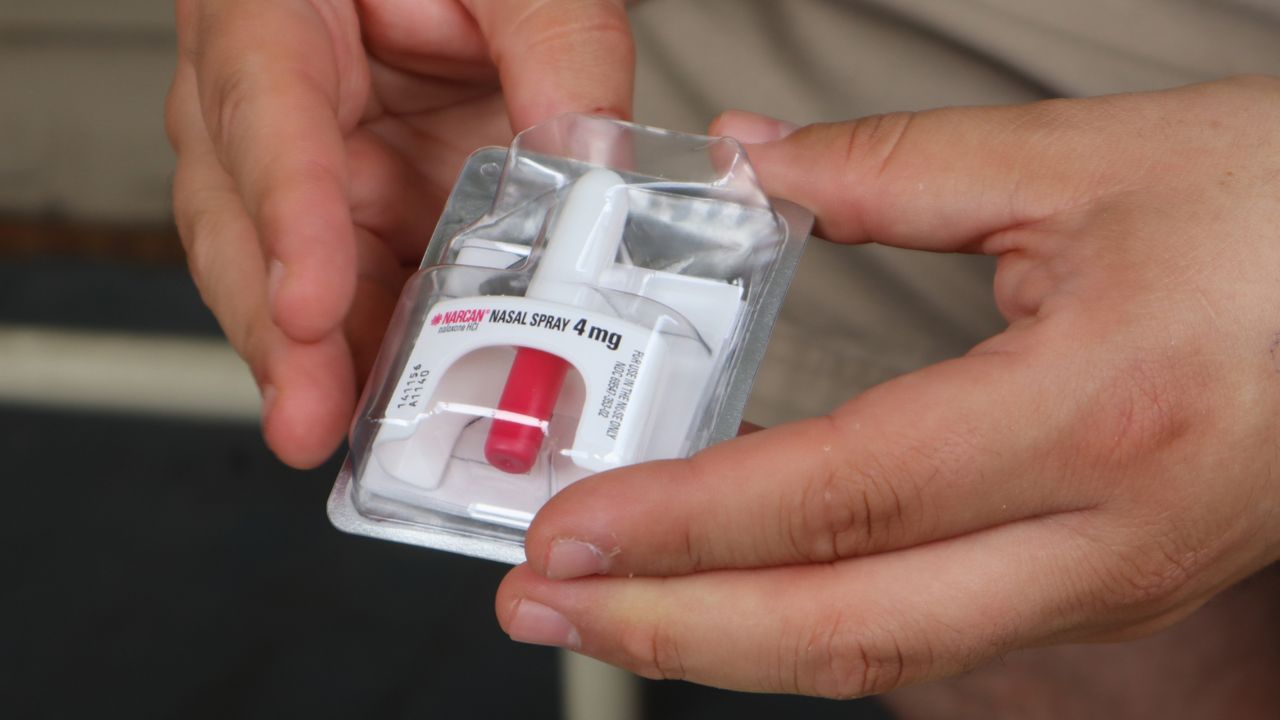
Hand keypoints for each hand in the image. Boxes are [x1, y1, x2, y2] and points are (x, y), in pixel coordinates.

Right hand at [165, 0, 633, 466]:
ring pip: (280, 272)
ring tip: (352, 438)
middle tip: (313, 416)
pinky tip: (393, 405)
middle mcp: (265, 96)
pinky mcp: (351, 210)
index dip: (286, 211)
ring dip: (314, 363)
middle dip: (278, 330)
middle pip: (241, 216)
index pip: (263, 107)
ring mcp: (306, 164)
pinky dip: (367, 352)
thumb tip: (594, 159)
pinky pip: (347, 289)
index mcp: (274, 9)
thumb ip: (559, 44)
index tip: (310, 303)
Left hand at [496, 76, 1279, 696]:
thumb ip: (891, 166)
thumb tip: (749, 164)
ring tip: (608, 608)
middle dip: (670, 631)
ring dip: (726, 639)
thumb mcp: (1085, 164)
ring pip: (884, 652)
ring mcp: (1107, 582)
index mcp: (1092, 417)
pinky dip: (810, 616)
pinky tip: (733, 584)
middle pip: (844, 629)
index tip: (566, 530)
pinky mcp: (1106, 584)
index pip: (835, 497)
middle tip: (538, 606)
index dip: (682, 525)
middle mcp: (1100, 538)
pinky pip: (931, 629)